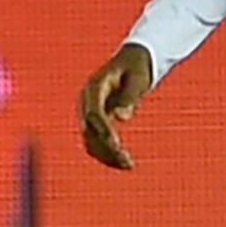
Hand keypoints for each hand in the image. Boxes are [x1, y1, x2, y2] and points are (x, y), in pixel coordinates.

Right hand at [78, 43, 153, 170]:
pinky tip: (125, 163)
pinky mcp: (97, 121)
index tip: (117, 144)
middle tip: (128, 161)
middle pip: (90, 130)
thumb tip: (123, 117)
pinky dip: (108, 153)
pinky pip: (97, 141)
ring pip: (91, 140)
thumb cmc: (138, 67)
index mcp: (94, 88)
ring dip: (107, 155)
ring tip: (129, 165)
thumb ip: (130, 96)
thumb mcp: (138, 78)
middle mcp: (87, 101)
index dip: (104, 130)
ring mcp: (89, 112)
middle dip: (106, 148)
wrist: (133, 61)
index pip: (94, 113)